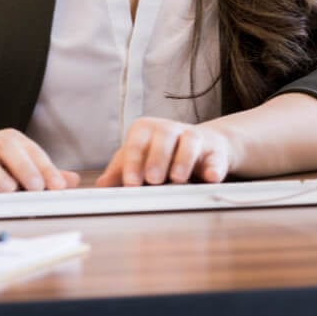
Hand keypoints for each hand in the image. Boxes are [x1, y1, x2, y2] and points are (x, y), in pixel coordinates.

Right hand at [0, 129, 79, 197]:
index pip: (27, 148)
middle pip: (3, 145)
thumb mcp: (12, 171)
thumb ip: (40, 175)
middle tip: (37, 187)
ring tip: (9, 190)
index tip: (57, 186)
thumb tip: (71, 181)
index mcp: (3, 141)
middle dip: (22, 165)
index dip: (44, 165)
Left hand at [95, 117, 233, 186]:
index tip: (130, 182)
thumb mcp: (139, 159)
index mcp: (145, 129)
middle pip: (162, 138)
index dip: (133, 161)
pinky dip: (213, 167)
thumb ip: (120, 171)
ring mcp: (193, 137)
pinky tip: (211, 178)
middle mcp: (169, 129)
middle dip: (157, 159)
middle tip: (152, 180)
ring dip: (183, 160)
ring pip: (189, 141)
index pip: (137, 142)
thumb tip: (101, 186)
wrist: (201, 147)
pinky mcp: (215, 151)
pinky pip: (215, 157)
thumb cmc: (161, 154)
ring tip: (177, 179)